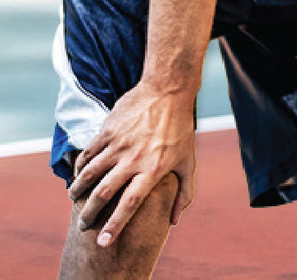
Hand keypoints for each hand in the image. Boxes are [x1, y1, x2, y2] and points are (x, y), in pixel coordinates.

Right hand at [68, 81, 195, 246]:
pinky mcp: (108, 130)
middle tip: (84, 225)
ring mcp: (119, 143)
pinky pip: (88, 153)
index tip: (103, 242)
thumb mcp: (187, 161)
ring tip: (74, 198)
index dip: (115, 225)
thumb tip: (174, 221)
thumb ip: (184, 192)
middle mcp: (134, 158)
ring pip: (90, 174)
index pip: (130, 203)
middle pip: (104, 193)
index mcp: (153, 169)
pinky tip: (78, 173)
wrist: (168, 89)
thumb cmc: (180, 128)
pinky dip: (79, 167)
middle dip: (90, 214)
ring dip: (78, 190)